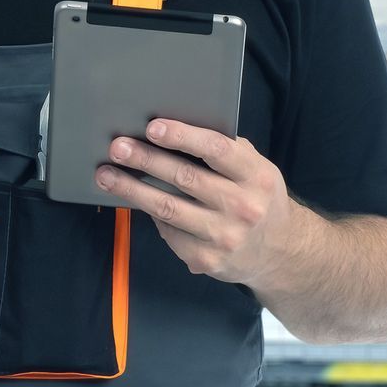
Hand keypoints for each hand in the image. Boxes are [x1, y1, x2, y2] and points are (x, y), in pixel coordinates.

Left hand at [93, 118, 298, 288]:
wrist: (280, 253)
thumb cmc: (257, 197)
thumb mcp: (255, 169)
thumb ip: (225, 150)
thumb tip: (173, 128)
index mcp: (256, 177)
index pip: (217, 150)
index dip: (183, 137)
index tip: (153, 127)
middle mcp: (243, 207)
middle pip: (185, 178)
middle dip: (145, 160)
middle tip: (117, 147)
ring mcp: (224, 236)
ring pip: (167, 208)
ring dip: (131, 189)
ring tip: (105, 174)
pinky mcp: (205, 259)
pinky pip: (168, 232)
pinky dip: (149, 214)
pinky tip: (133, 200)